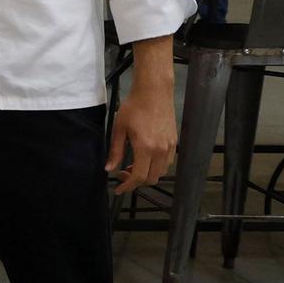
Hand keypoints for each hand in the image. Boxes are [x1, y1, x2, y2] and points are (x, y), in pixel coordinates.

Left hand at [108, 50, 176, 195]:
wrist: (153, 92)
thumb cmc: (133, 108)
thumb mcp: (119, 129)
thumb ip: (115, 151)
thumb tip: (109, 169)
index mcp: (145, 148)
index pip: (139, 177)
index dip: (128, 186)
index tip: (118, 189)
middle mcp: (161, 150)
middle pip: (152, 178)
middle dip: (136, 181)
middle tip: (122, 173)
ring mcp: (170, 147)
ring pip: (161, 172)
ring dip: (147, 174)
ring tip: (132, 165)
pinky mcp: (174, 142)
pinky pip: (167, 162)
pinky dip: (156, 166)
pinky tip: (144, 158)